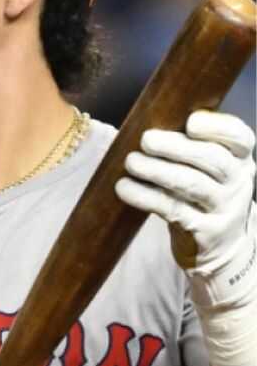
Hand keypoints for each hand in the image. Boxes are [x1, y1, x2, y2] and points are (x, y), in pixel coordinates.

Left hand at [116, 110, 255, 300]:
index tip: (191, 121)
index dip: (218, 127)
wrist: (222, 248)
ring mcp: (224, 209)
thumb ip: (191, 147)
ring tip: (131, 162)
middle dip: (177, 147)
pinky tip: (124, 188)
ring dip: (157, 171)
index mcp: (241, 160)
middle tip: (146, 139)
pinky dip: (146, 197)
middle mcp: (238, 183)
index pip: (240, 137)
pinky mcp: (203, 232)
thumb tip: (147, 117)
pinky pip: (172, 210)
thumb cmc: (204, 196)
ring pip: (192, 185)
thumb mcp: (209, 171)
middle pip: (212, 159)